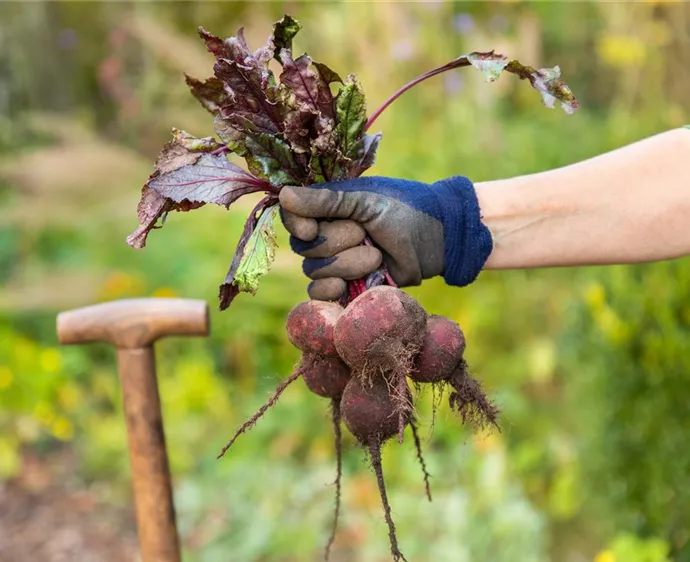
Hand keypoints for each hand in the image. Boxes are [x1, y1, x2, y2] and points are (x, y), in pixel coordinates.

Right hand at [279, 176, 492, 299]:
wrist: (436, 241)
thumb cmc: (405, 211)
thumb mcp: (366, 201)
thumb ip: (326, 201)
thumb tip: (283, 195)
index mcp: (327, 207)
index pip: (291, 215)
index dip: (296, 225)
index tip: (312, 229)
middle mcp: (325, 233)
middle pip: (303, 246)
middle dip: (337, 242)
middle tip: (366, 234)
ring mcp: (334, 261)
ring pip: (314, 270)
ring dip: (348, 264)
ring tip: (377, 257)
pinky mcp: (345, 286)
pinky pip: (318, 293)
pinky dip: (330, 290)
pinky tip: (347, 285)